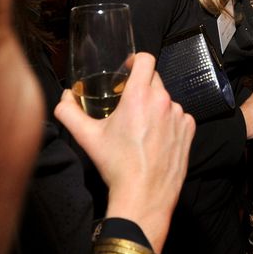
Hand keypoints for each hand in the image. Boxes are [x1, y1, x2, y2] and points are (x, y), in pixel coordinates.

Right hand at [54, 52, 194, 253]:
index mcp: (139, 95)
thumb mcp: (87, 137)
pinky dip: (168, 122)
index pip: (145, 58)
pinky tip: (156, 138)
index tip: (127, 70)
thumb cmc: (115, 164)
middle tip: (128, 103)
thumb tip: (63, 98)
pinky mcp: (189, 129)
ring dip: (155, 106)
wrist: (143, 195)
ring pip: (166, 99)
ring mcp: (179, 114)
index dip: (135, 60)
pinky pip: (178, 116)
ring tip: (141, 127)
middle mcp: (163, 100)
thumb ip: (69, 113)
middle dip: (141, 87)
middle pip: (154, 79)